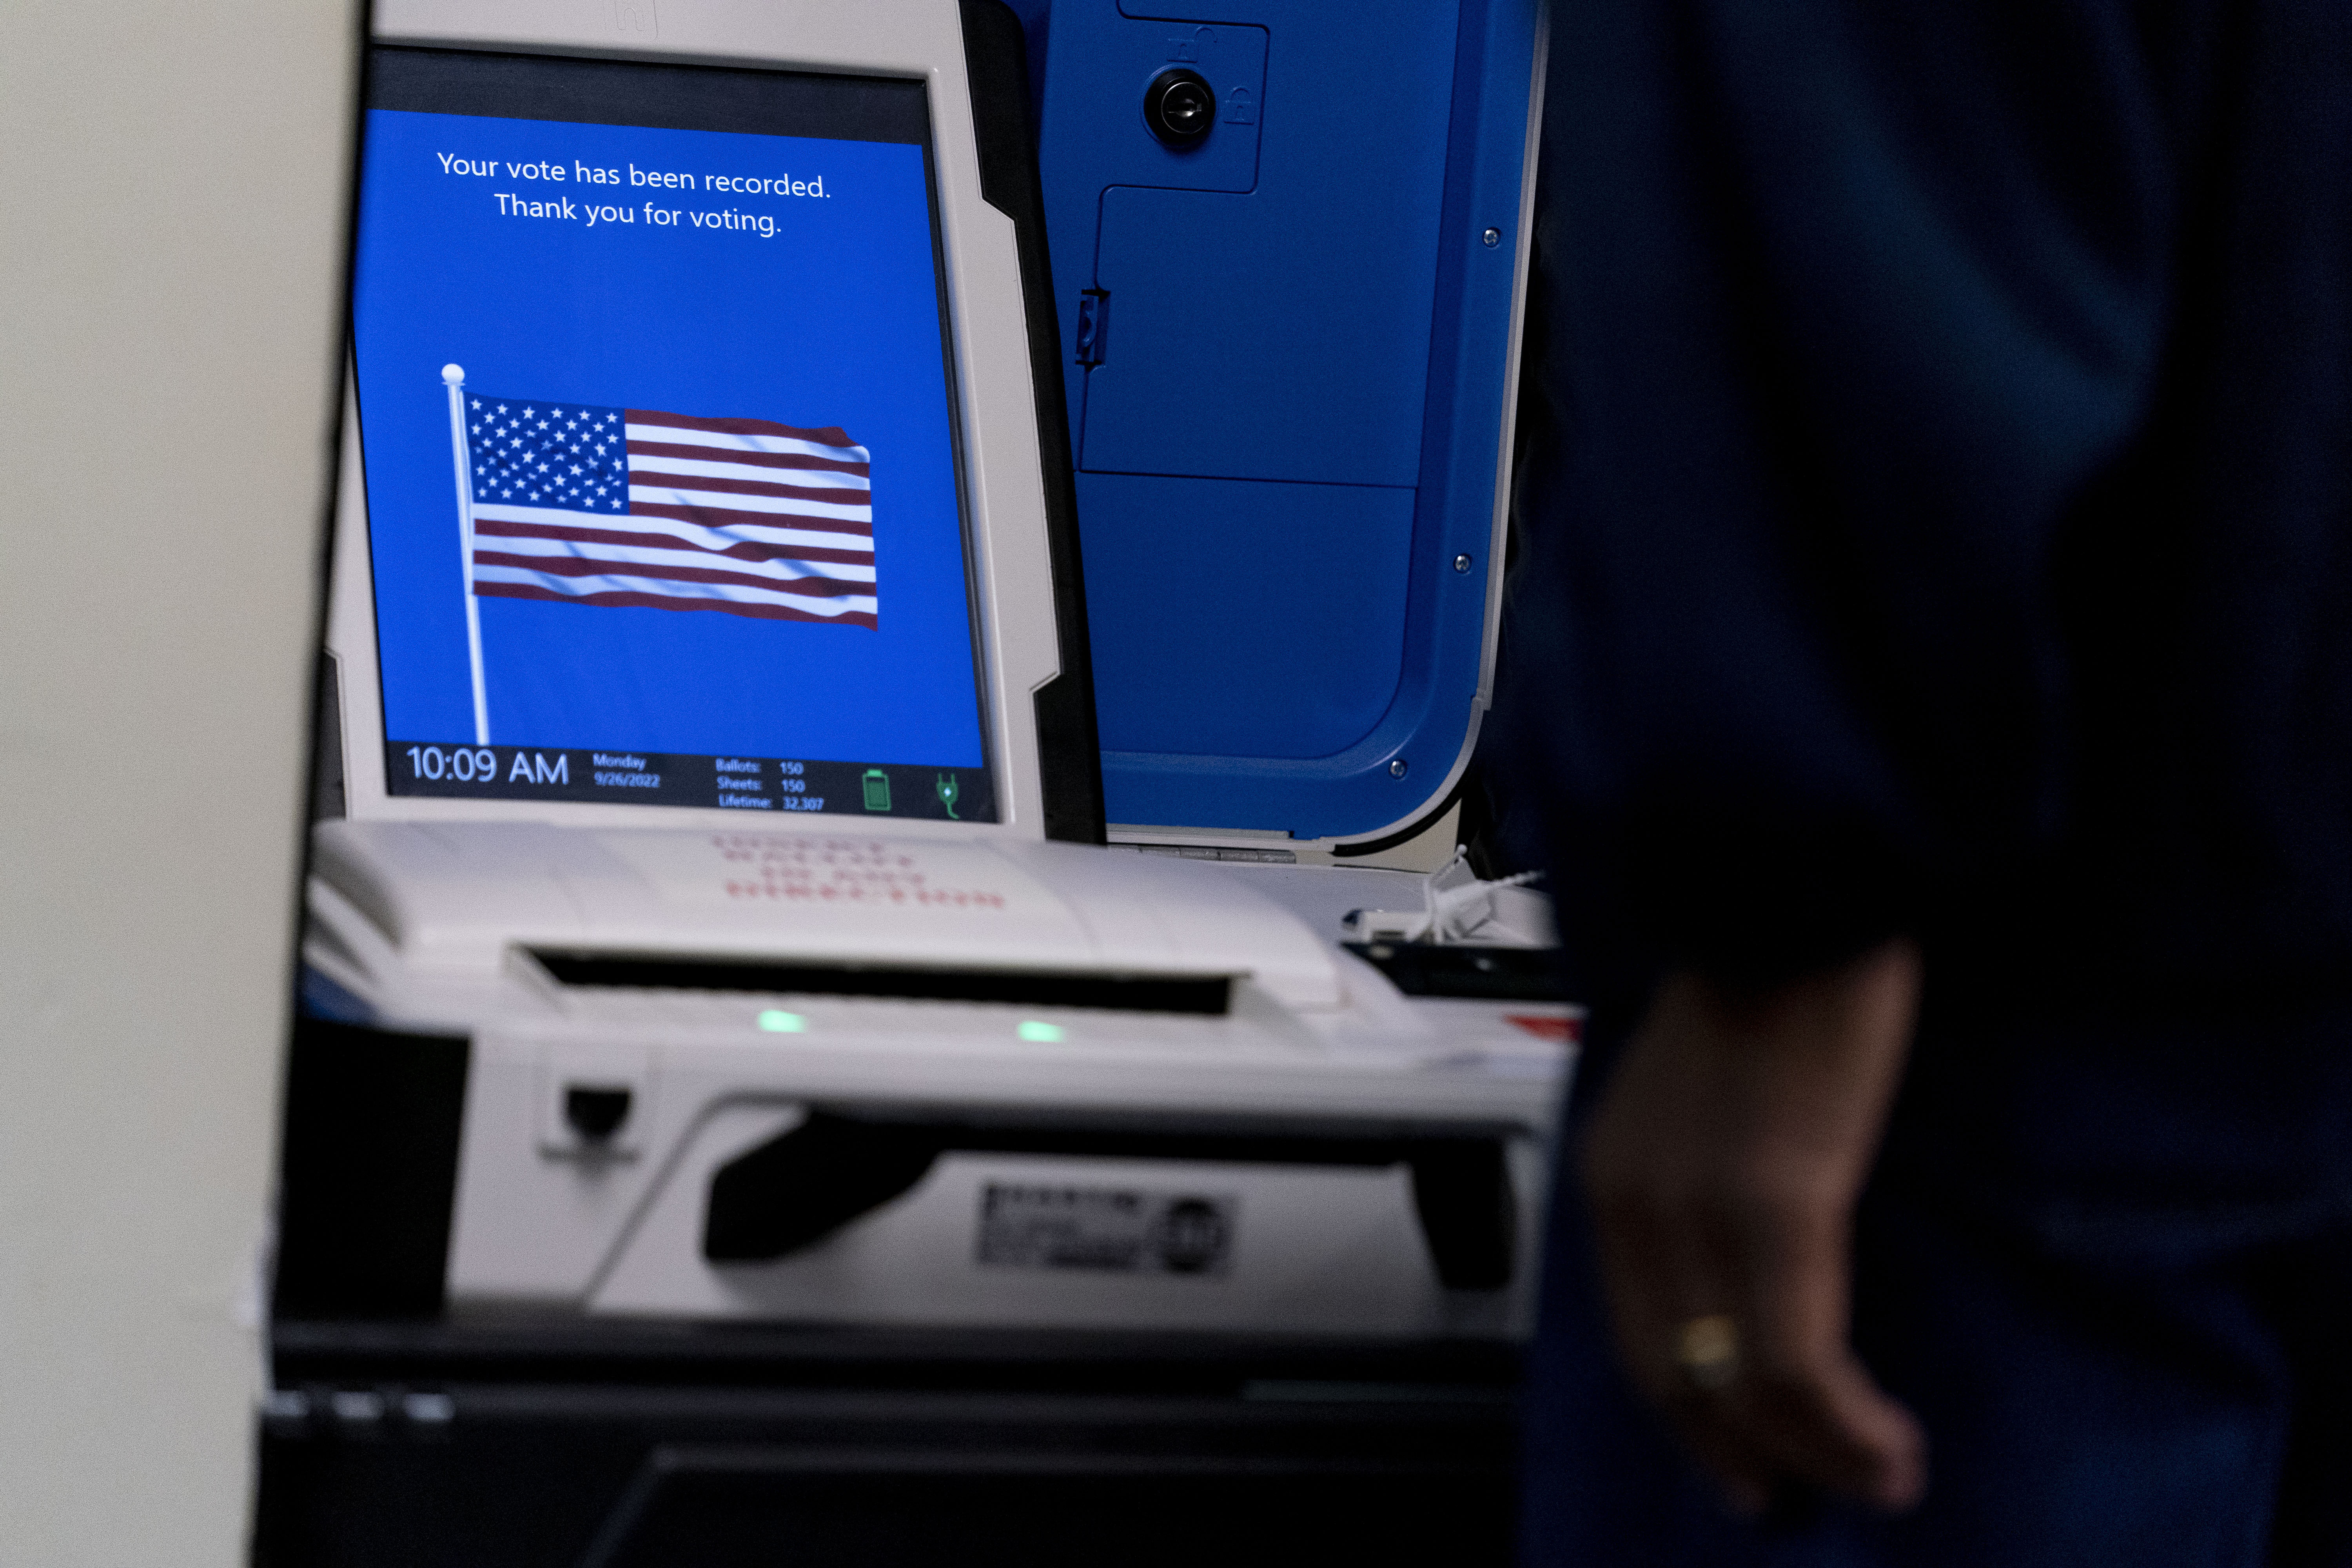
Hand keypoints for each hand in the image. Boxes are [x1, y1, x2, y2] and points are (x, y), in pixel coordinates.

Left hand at [1581, 939, 1928, 1513]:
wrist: (1794, 894)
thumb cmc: (1767, 980)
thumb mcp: (1705, 1096)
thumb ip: (1708, 1175)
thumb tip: (1752, 1258)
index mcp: (1615, 1174)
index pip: (1639, 1333)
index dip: (1691, 1413)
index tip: (1738, 1463)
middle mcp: (1637, 1199)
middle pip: (1679, 1374)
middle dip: (1741, 1453)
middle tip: (1795, 1497)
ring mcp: (1700, 1206)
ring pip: (1744, 1384)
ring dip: (1815, 1454)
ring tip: (1875, 1482)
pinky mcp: (1773, 1203)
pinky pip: (1798, 1355)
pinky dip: (1844, 1423)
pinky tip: (1886, 1448)